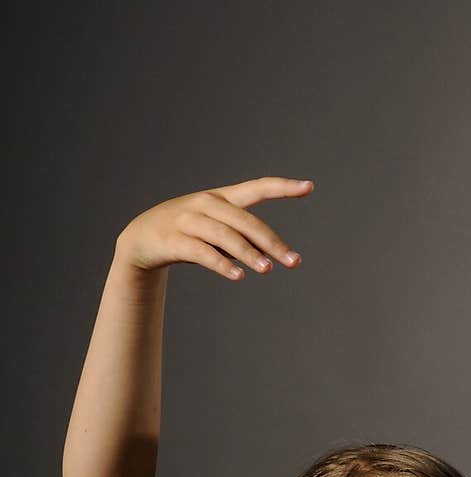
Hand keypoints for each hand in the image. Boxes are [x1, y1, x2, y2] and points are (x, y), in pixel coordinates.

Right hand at [114, 175, 313, 279]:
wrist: (141, 238)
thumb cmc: (188, 234)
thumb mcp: (216, 231)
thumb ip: (241, 238)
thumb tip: (270, 255)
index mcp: (222, 197)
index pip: (257, 187)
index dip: (283, 187)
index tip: (309, 187)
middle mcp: (208, 204)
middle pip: (246, 221)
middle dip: (272, 242)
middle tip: (294, 262)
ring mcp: (190, 221)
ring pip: (226, 236)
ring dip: (249, 254)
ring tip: (268, 270)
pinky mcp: (175, 240)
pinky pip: (202, 252)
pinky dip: (221, 264)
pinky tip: (238, 276)